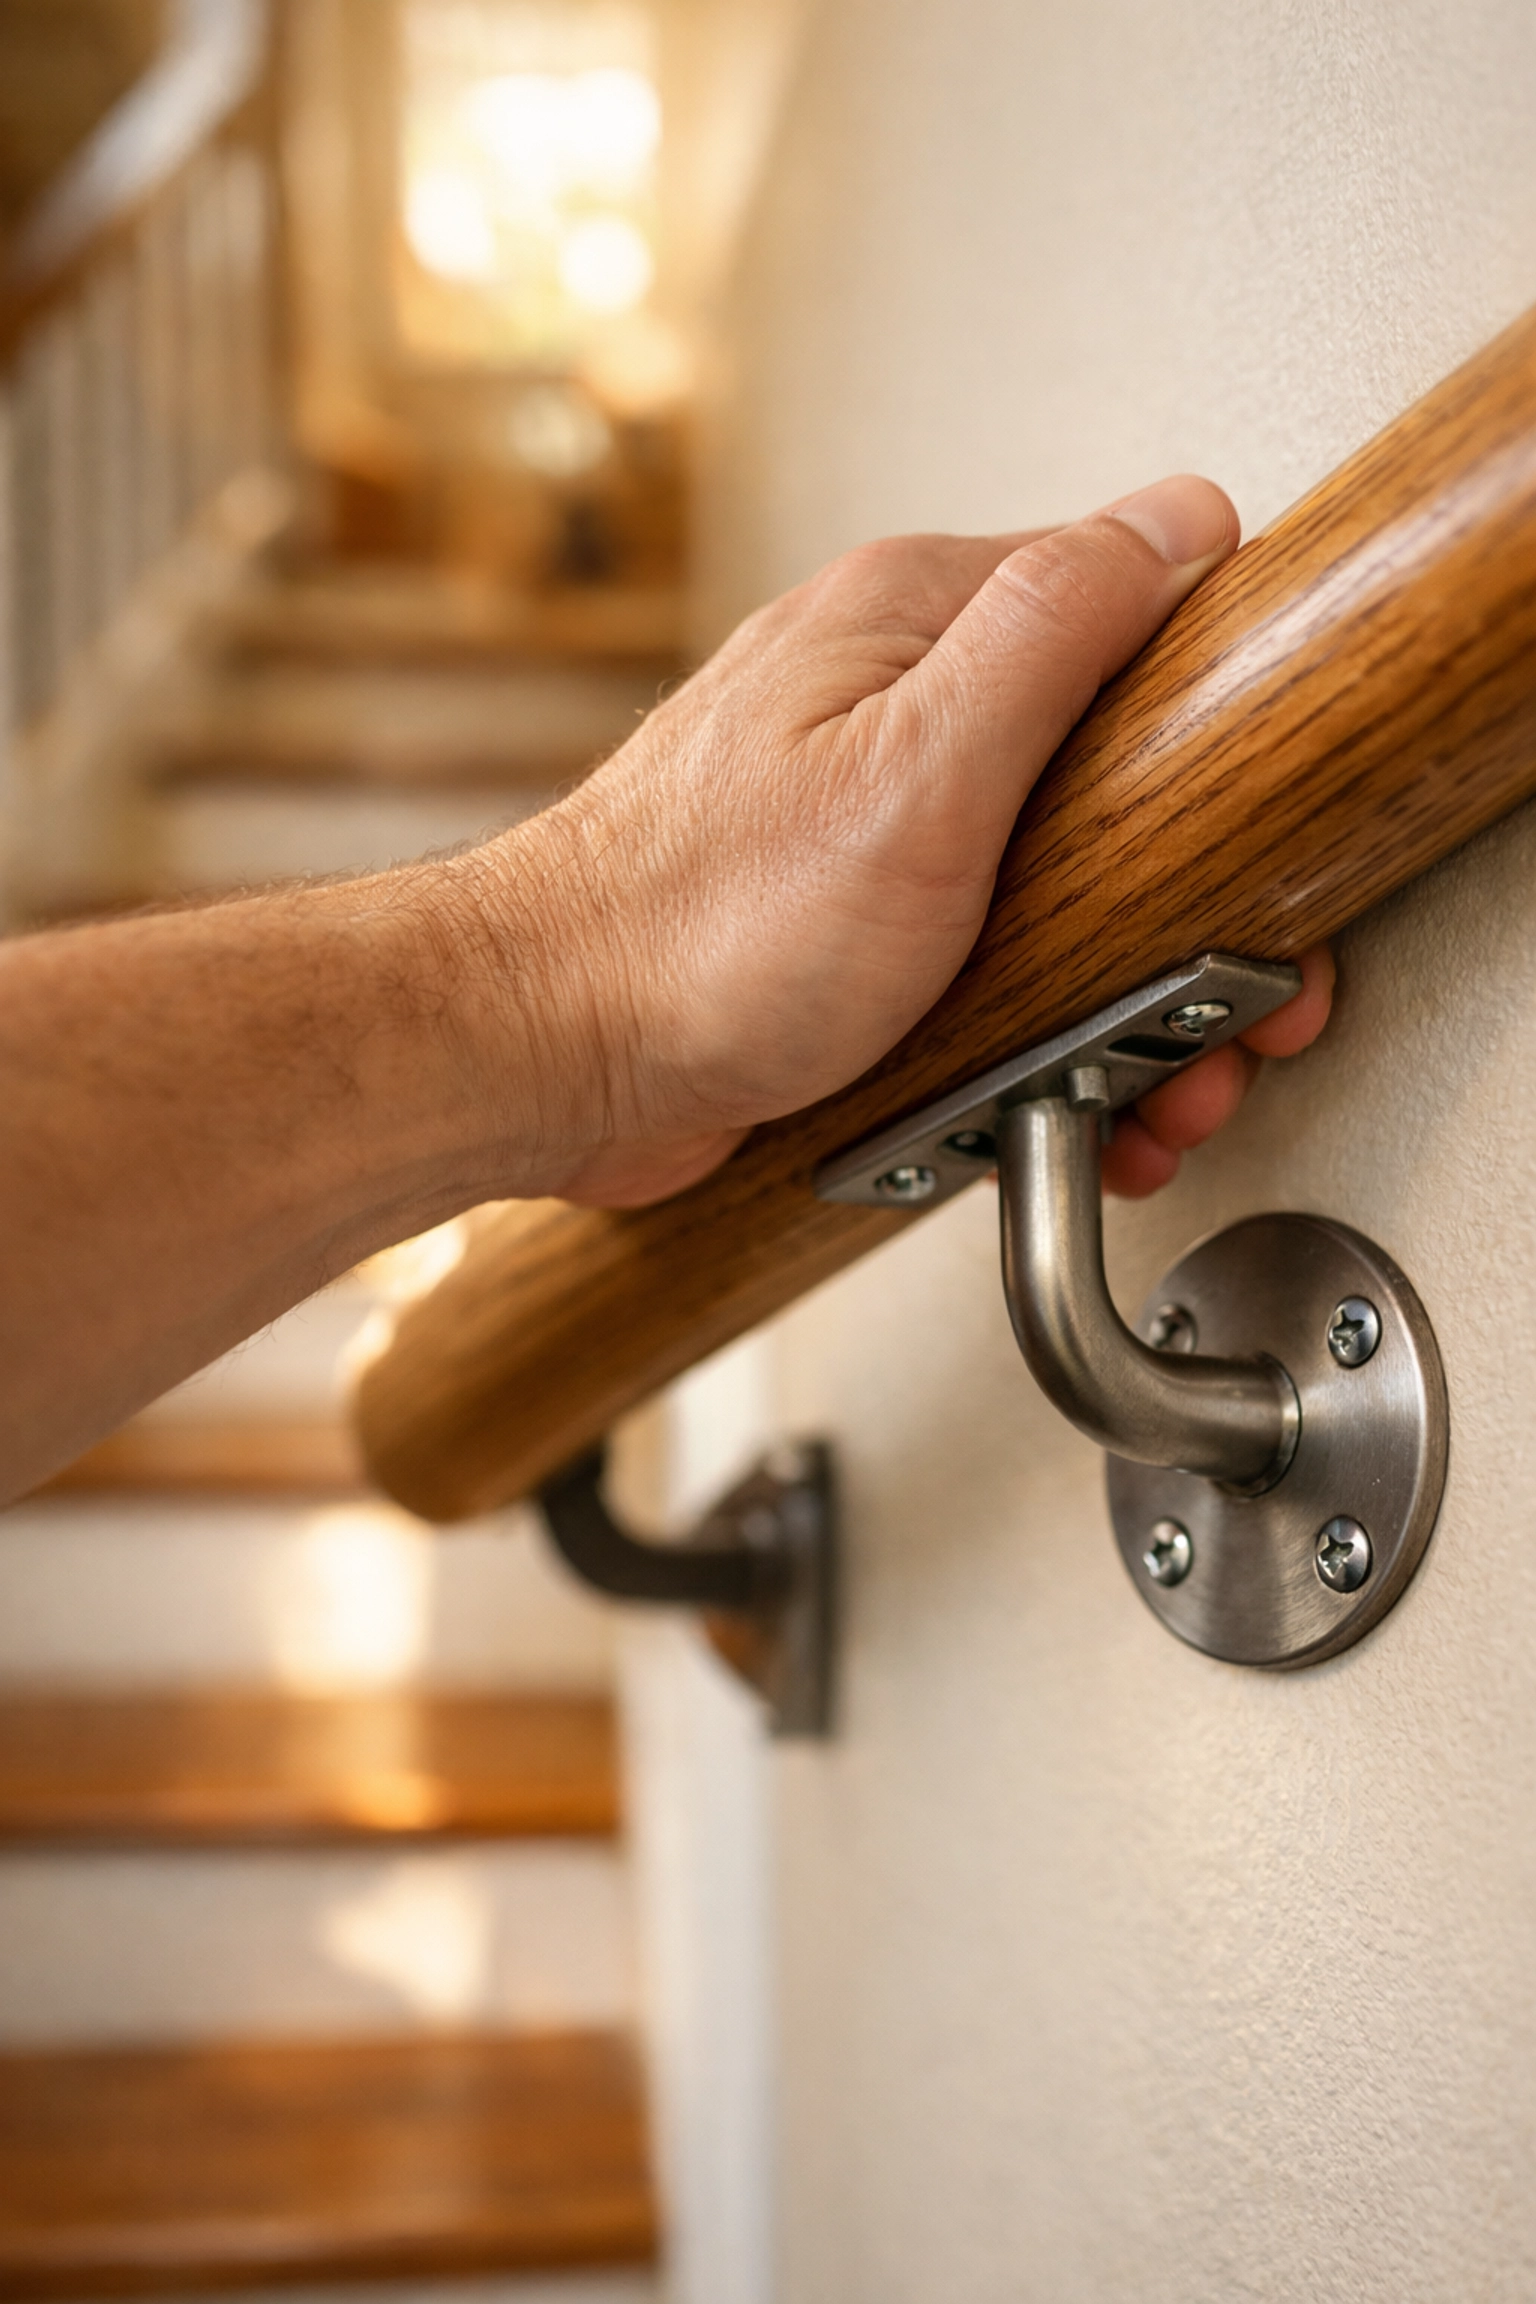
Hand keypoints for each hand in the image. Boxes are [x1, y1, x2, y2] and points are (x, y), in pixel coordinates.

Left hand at [473, 475, 1332, 1204]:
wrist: (548, 1063)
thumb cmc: (696, 934)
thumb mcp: (914, 771)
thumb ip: (1050, 633)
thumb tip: (1176, 521)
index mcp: (911, 624)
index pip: (1136, 615)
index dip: (1224, 736)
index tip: (1253, 864)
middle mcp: (886, 700)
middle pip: (1111, 773)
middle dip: (1180, 910)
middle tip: (1205, 1020)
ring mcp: (867, 811)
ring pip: (1057, 879)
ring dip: (1118, 994)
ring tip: (1132, 1086)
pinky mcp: (848, 913)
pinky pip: (986, 952)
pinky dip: (1033, 1025)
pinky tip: (1037, 1086)